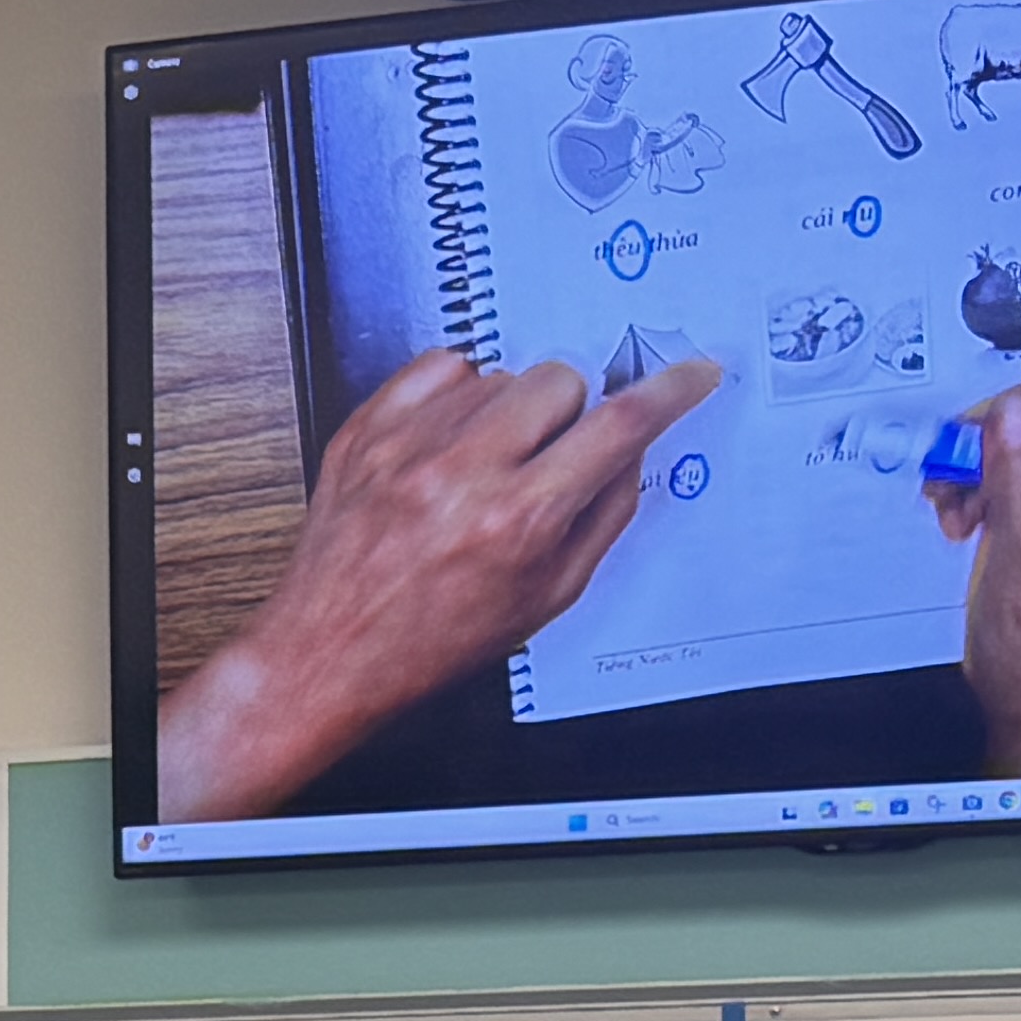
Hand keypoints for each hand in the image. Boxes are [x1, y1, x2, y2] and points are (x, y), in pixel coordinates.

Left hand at [156, 342, 720, 820]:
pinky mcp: (366, 432)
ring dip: (510, 409)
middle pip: (561, 380)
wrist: (329, 654)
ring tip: (485, 464)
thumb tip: (634, 450)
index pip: (619, 427)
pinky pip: (439, 366)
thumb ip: (603, 516)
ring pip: (501, 373)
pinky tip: (449, 438)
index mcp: (517, 521)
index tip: (691, 374)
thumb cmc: (431, 640)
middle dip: (570, 413)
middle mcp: (461, 475)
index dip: (669, 391)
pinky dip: (456, 392)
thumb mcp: (546, 597)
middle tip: (547, 457)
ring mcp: (407, 448)